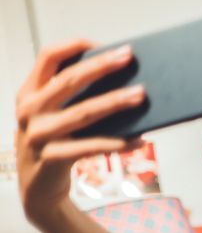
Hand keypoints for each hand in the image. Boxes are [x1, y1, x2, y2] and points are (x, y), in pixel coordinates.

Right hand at [15, 40, 144, 223]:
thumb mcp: (53, 116)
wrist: (37, 189)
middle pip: (68, 80)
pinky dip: (118, 143)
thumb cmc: (54, 143)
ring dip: (115, 102)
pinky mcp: (51, 159)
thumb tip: (122, 80)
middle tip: (129, 57)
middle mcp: (29, 110)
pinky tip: (140, 139)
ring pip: (83, 112)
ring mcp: (37, 135)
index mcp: (29, 93)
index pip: (47, 57)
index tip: (103, 42)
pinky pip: (91, 147)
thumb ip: (73, 97)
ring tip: (141, 95)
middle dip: (101, 66)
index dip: (74, 46)